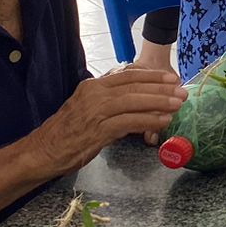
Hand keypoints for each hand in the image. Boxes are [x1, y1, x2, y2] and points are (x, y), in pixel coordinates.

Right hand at [30, 69, 187, 172]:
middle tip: (182, 91)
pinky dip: (148, 120)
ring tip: (178, 105)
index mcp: (92, 86)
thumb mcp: (88, 109)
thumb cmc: (67, 132)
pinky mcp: (98, 130)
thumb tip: (136, 101)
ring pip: (134, 101)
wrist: (43, 151)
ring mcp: (96, 111)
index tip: (171, 79)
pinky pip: (129, 122)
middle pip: (134, 86)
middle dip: (161, 89)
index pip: (127, 75)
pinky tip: (163, 121)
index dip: (152, 76)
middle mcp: (94, 94)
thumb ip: (110, 102)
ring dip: (159, 102)